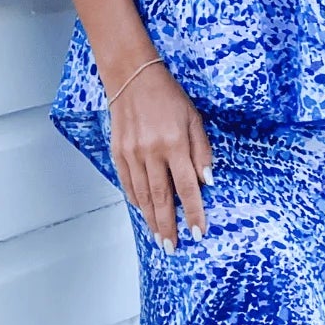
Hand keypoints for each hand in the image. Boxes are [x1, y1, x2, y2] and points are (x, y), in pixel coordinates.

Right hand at [108, 61, 212, 251]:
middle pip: (161, 198)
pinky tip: (142, 212)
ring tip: (158, 236)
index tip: (197, 231)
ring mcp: (132, 153)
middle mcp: (152, 152)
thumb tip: (206, 181)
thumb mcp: (194, 119)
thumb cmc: (168, 96)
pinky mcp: (118, 152)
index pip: (186, 187)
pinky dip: (135, 200)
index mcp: (174, 144)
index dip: (193, 212)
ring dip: (151, 219)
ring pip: (142, 195)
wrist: (132, 77)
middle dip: (168, 225)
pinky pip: (127, 183)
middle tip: (172, 247)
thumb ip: (201, 151)